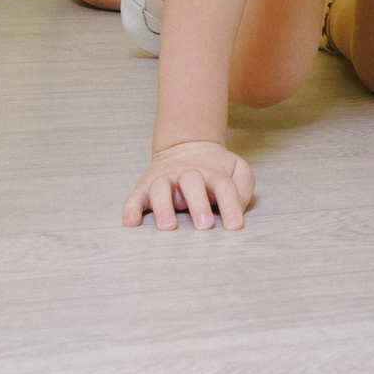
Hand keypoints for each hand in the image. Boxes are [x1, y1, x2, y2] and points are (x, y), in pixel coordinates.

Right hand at [125, 141, 254, 230]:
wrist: (187, 146)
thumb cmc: (215, 170)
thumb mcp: (236, 171)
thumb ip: (242, 188)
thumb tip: (237, 210)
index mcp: (212, 172)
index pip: (224, 186)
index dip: (231, 205)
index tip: (235, 226)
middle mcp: (187, 174)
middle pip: (192, 183)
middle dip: (198, 205)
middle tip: (204, 226)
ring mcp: (164, 179)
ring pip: (161, 188)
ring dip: (164, 207)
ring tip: (168, 227)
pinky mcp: (144, 187)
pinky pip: (134, 197)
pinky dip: (131, 209)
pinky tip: (131, 224)